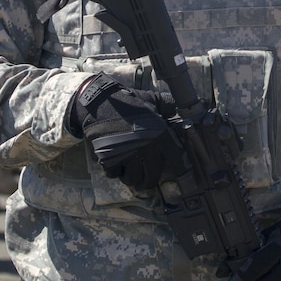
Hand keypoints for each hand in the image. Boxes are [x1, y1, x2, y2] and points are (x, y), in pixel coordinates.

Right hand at [71, 72, 179, 189]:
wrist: (101, 100)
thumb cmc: (128, 101)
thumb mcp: (152, 99)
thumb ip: (167, 105)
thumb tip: (177, 109)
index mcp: (160, 135)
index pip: (176, 160)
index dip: (179, 169)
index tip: (178, 173)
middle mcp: (146, 148)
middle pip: (152, 176)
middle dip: (150, 180)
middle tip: (147, 179)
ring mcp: (127, 155)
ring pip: (133, 179)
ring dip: (132, 178)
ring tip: (131, 174)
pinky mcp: (109, 158)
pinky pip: (114, 174)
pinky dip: (115, 172)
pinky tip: (116, 166)